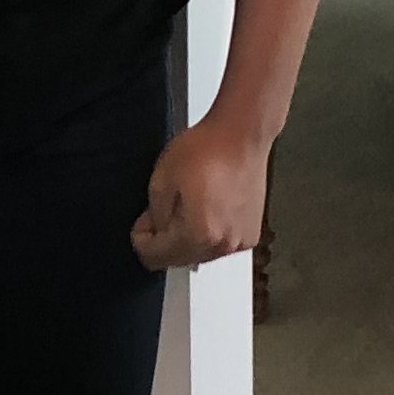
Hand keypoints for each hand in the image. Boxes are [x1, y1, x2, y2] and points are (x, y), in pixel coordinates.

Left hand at [131, 111, 269, 270]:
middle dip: (166, 239)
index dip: (142, 238)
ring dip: (189, 237)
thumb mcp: (161, 180)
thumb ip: (154, 216)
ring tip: (191, 203)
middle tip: (166, 208)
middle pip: (178, 260)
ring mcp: (240, 241)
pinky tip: (210, 206)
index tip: (145, 220)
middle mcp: (222, 245)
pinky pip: (220, 244)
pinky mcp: (251, 232)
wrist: (242, 134)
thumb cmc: (206, 150)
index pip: (155, 258)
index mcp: (198, 235)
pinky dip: (211, 232)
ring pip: (200, 254)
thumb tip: (156, 231)